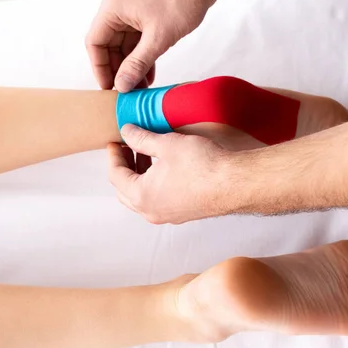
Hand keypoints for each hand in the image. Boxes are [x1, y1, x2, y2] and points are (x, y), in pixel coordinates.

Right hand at [86, 0, 217, 91]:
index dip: (100, 68)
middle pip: (108, 47)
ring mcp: (132, 14)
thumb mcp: (158, 38)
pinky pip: (137, 43)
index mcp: (113, 9)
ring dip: (131, 67)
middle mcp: (118, 10)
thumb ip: (137, 63)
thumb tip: (122, 84)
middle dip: (118, 70)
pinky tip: (148, 75)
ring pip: (124, 47)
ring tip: (140, 87)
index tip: (108, 87)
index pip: (95, 43)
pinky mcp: (145, 18)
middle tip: (126, 91)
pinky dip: (141, 59)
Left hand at [107, 124, 230, 223]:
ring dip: (139, 176)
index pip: (115, 175)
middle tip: (128, 147)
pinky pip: (158, 200)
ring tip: (146, 153)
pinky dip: (153, 184)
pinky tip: (164, 167)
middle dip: (124, 167)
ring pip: (141, 197)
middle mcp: (151, 211)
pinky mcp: (182, 214)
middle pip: (124, 190)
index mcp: (141, 196)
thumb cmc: (202, 165)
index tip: (116, 141)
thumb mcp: (166, 144)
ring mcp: (167, 215)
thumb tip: (126, 132)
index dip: (113, 155)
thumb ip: (141, 138)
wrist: (234, 184)